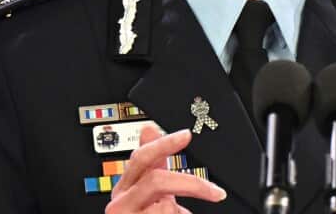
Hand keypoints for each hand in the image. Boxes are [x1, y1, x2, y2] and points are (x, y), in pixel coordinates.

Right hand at [105, 126, 226, 212]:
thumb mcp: (151, 194)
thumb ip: (154, 164)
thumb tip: (150, 129)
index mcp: (125, 189)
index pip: (141, 158)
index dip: (164, 144)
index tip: (186, 135)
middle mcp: (121, 203)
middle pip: (157, 179)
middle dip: (190, 184)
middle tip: (215, 192)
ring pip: (166, 206)